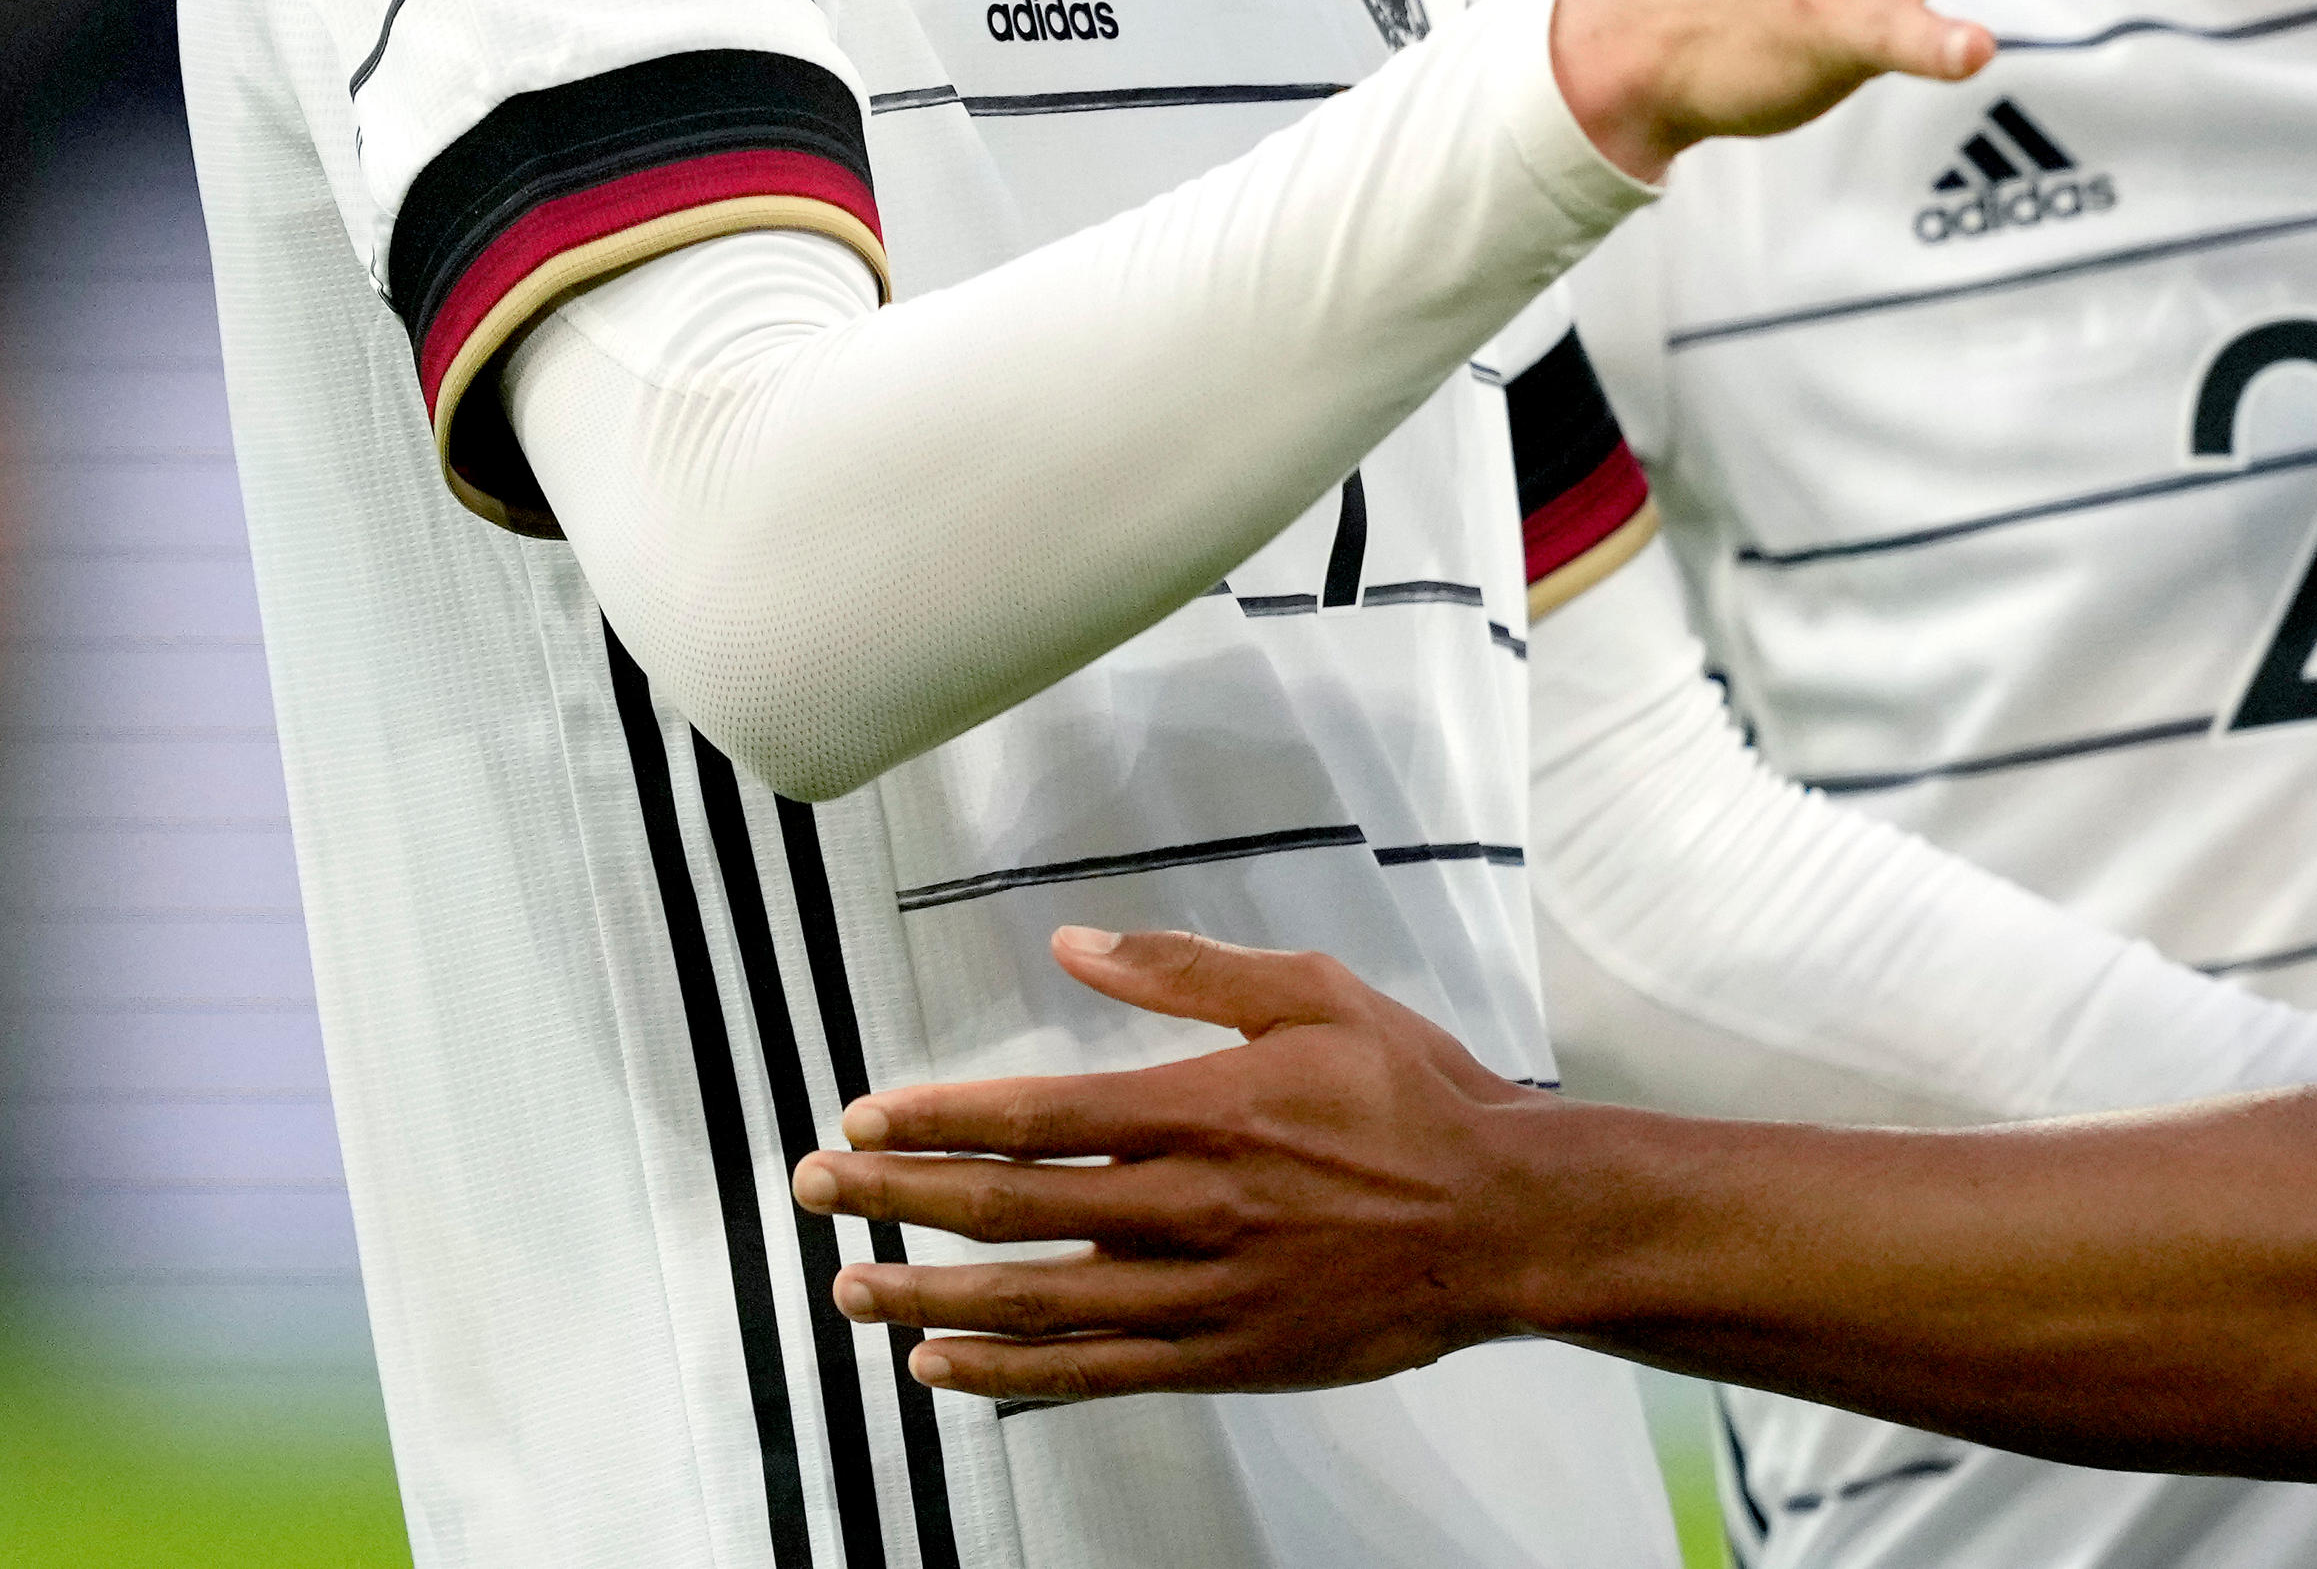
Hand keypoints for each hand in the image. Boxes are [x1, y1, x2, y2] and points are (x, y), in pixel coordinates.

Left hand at [799, 925, 1533, 1401]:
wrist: (1503, 1221)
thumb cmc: (1415, 1098)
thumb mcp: (1316, 996)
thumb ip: (1189, 968)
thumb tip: (1074, 940)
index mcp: (1209, 1108)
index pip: (1038, 1115)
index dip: (937, 1119)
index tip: (862, 1118)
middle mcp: (1193, 1206)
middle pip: (1014, 1206)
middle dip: (898, 1198)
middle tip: (813, 1190)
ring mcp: (1203, 1292)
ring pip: (1036, 1299)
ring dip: (928, 1293)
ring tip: (847, 1287)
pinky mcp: (1220, 1356)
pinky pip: (1090, 1375)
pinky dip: (1006, 1374)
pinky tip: (939, 1365)